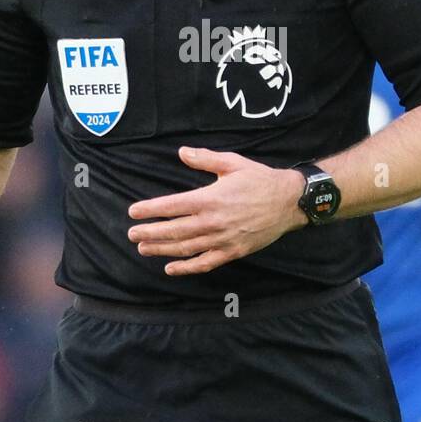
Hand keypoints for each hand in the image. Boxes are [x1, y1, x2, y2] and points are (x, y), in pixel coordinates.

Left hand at [127, 146, 307, 275]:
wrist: (289, 202)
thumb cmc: (259, 180)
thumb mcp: (232, 163)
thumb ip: (205, 158)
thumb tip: (181, 152)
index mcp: (210, 198)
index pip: (172, 206)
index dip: (150, 210)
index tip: (133, 212)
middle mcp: (213, 221)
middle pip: (174, 230)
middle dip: (150, 233)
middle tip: (132, 234)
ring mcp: (222, 239)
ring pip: (185, 248)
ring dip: (162, 249)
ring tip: (143, 248)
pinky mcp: (232, 252)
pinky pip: (205, 263)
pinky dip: (186, 268)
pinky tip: (171, 268)